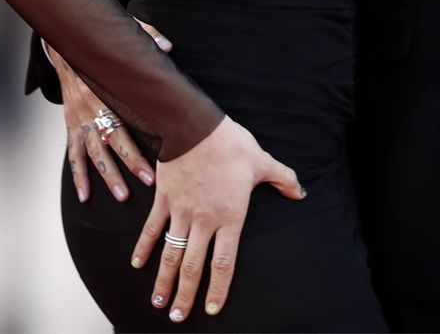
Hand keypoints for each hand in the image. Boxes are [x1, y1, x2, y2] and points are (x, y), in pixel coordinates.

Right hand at [49, 19, 170, 202]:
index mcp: (105, 96)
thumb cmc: (101, 46)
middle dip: (127, 167)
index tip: (152, 170)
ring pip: (92, 155)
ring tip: (120, 196)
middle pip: (109, 146)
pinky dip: (78, 175)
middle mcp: (90, 111)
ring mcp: (78, 121)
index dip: (137, 152)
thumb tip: (168, 46)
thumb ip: (148, 40)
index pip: (123, 130)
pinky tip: (84, 195)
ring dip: (105, 177)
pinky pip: (74, 154)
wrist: (67, 49)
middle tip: (143, 185)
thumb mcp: (125, 36)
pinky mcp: (70, 125)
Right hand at [130, 116, 305, 321]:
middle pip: (193, 267)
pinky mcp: (164, 199)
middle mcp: (204, 220)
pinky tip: (138, 265)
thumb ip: (283, 179)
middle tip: (178, 318)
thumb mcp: (262, 161)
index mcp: (230, 216)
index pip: (224, 262)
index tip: (211, 309)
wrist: (194, 125)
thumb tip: (301, 192)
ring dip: (164, 280)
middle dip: (186, 295)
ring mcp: (181, 211)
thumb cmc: (230, 143)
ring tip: (159, 303)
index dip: (218, 289)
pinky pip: (152, 229)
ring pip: (171, 254)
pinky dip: (143, 248)